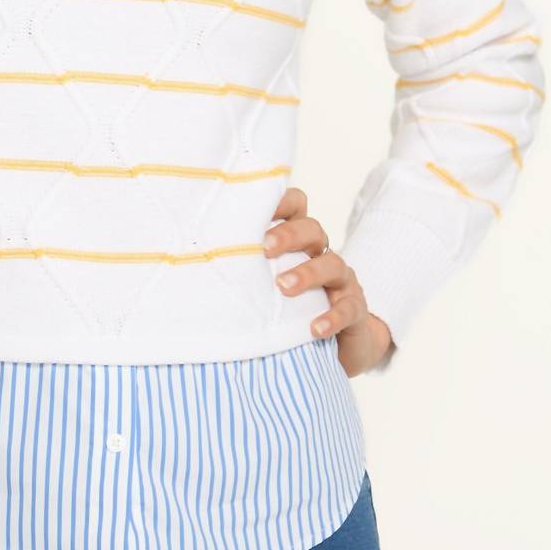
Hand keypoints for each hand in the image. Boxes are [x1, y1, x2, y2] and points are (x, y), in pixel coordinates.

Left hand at [264, 186, 394, 377]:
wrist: (342, 347)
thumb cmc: (292, 312)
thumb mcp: (267, 289)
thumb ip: (245, 273)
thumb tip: (195, 265)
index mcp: (299, 244)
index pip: (296, 207)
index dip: (280, 202)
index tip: (255, 210)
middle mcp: (321, 255)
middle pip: (313, 230)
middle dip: (289, 235)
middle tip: (265, 248)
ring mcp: (342, 282)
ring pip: (332, 265)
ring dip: (307, 273)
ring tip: (283, 287)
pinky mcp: (355, 310)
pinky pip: (349, 308)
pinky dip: (332, 317)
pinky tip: (313, 328)